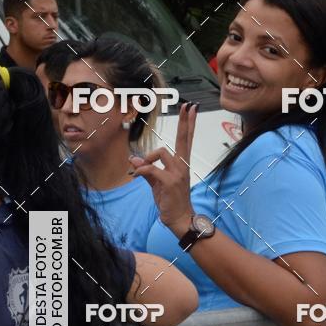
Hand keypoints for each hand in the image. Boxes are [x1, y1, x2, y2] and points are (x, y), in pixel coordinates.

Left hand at [132, 102, 196, 234]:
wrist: (179, 218)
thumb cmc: (171, 201)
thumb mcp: (157, 183)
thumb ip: (147, 169)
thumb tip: (134, 158)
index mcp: (182, 164)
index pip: (186, 140)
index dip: (188, 125)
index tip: (191, 109)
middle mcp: (182, 166)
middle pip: (184, 139)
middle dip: (186, 122)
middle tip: (188, 106)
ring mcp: (177, 173)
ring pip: (161, 152)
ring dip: (147, 158)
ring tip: (140, 168)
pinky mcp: (169, 182)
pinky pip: (150, 168)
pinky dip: (140, 170)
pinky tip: (135, 175)